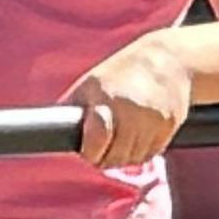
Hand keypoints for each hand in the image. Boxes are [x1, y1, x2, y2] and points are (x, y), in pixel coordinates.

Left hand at [71, 39, 199, 170]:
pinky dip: (143, 151)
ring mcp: (152, 117)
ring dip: (125, 157)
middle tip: (102, 151)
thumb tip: (48, 133)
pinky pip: (152, 152)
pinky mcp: (170, 124)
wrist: (169, 60)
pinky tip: (139, 137)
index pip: (97, 137)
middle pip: (115, 156)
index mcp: (105, 97)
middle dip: (106, 158)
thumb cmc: (121, 73)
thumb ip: (73, 109)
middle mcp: (130, 108)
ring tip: (121, 141)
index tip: (88, 152)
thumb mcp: (92, 83)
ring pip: (134, 159)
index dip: (90, 152)